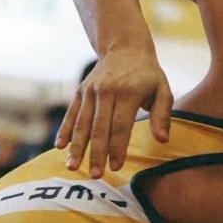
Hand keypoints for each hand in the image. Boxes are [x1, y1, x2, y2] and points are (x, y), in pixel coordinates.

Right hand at [55, 50, 173, 177]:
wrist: (125, 47)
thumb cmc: (147, 75)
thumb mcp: (163, 90)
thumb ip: (162, 116)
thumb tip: (162, 140)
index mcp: (128, 92)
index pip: (121, 126)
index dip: (117, 148)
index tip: (115, 168)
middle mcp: (106, 91)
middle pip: (99, 128)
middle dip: (96, 154)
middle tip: (95, 176)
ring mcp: (91, 91)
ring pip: (82, 123)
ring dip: (77, 147)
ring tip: (73, 168)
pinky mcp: (81, 92)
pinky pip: (72, 113)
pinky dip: (65, 130)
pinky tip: (60, 147)